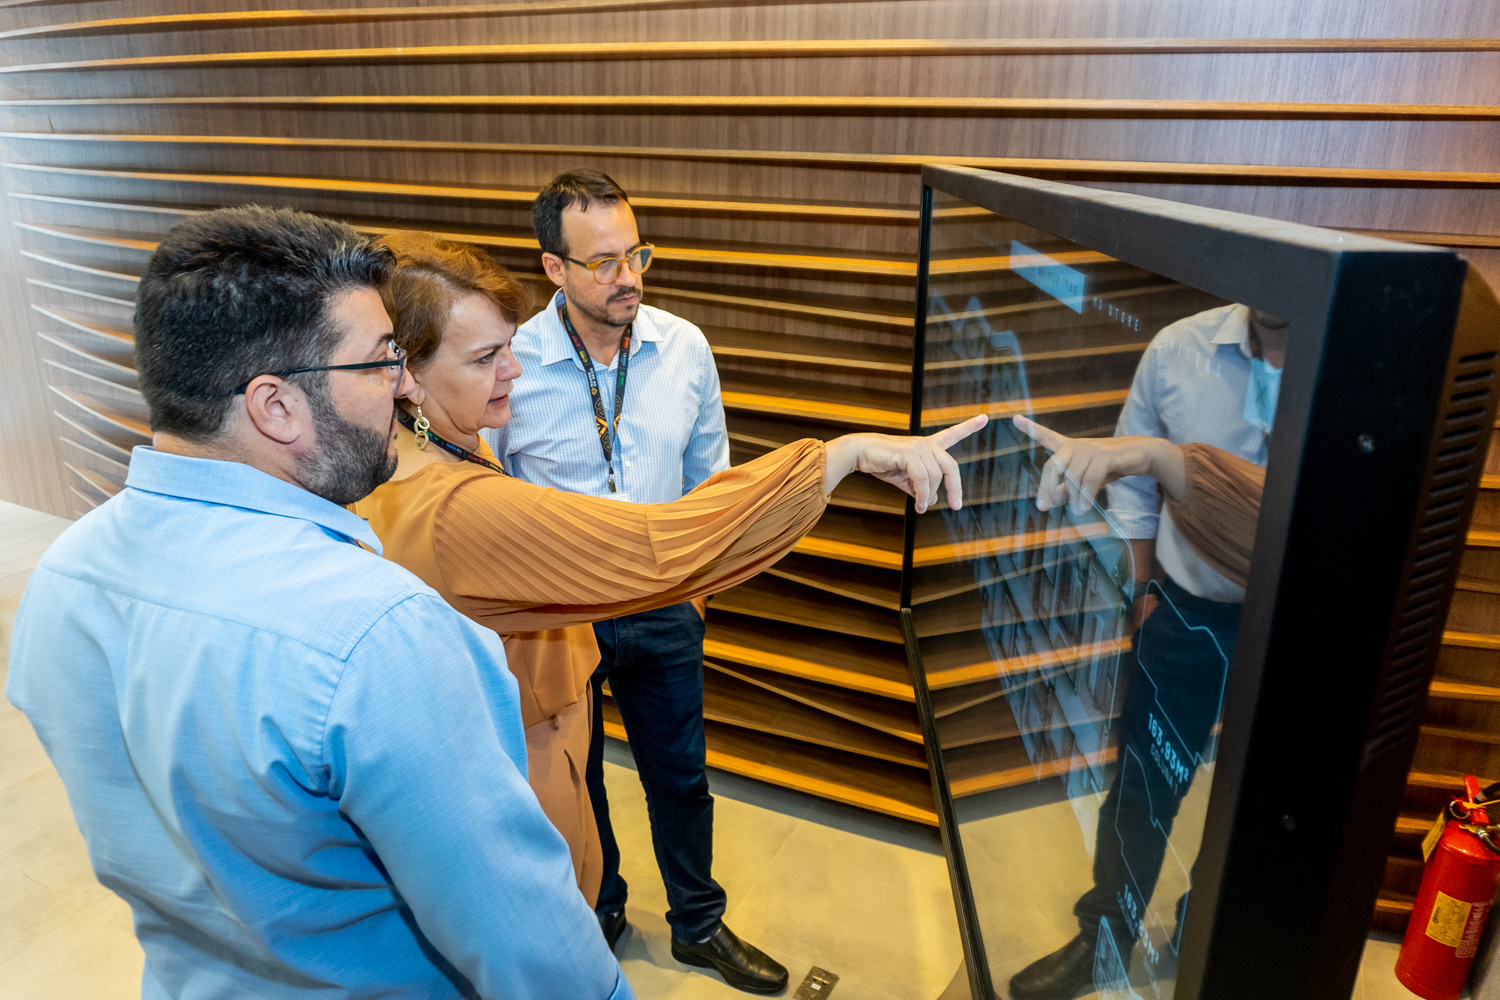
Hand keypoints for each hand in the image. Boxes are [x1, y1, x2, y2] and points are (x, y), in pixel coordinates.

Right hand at [825, 414, 987, 512]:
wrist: (860, 454)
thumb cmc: (881, 463)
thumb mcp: (904, 478)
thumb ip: (919, 487)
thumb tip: (930, 501)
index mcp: (927, 446)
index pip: (952, 434)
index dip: (969, 427)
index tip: (984, 418)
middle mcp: (926, 444)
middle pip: (951, 467)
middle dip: (955, 488)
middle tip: (956, 506)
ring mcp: (918, 447)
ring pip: (935, 477)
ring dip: (929, 496)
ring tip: (921, 507)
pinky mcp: (909, 453)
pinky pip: (922, 479)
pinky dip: (922, 495)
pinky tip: (918, 504)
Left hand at [1012, 414, 1185, 513]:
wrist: (1141, 455)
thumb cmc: (1111, 466)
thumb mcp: (1085, 478)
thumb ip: (1067, 488)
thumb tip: (1052, 500)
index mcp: (1069, 447)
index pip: (1046, 436)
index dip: (1030, 428)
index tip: (1014, 418)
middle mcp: (1076, 445)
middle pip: (1052, 467)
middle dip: (1046, 488)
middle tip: (1043, 507)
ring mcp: (1090, 449)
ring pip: (1073, 478)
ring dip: (1073, 498)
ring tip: (1076, 511)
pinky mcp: (1104, 456)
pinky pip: (1090, 479)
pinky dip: (1086, 496)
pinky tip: (1084, 507)